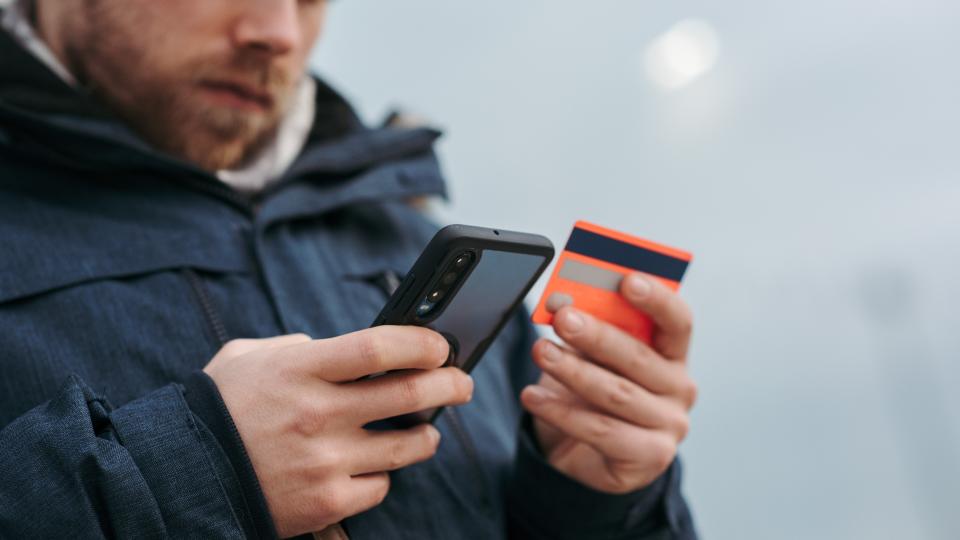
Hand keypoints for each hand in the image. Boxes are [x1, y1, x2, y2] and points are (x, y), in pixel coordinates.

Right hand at [203, 328, 473, 537]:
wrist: (182, 476)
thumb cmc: (217, 410)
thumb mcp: (249, 358)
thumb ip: (298, 344)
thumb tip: (341, 348)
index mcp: (300, 370)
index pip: (379, 347)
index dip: (421, 343)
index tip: (441, 345)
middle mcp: (317, 414)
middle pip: (410, 394)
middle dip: (450, 384)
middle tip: (463, 382)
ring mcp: (324, 462)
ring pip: (408, 447)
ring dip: (428, 435)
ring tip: (429, 430)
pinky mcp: (326, 503)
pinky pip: (379, 487)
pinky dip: (383, 476)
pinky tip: (375, 467)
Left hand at [521, 272, 696, 493]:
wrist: (582, 453)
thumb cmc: (590, 392)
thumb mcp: (592, 357)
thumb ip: (589, 330)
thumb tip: (563, 301)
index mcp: (673, 354)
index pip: (678, 321)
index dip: (656, 299)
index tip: (626, 280)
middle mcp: (680, 389)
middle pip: (639, 357)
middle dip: (597, 335)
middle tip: (563, 318)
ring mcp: (669, 426)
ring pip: (616, 394)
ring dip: (573, 371)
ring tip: (540, 352)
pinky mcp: (649, 457)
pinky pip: (601, 431)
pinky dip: (561, 411)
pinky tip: (533, 395)